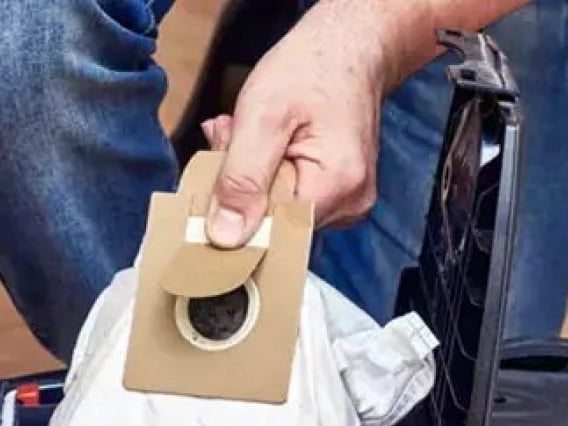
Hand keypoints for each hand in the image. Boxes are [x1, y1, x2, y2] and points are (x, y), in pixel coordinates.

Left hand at [202, 5, 388, 247]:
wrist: (348, 46)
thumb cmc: (312, 68)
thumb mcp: (262, 117)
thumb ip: (242, 179)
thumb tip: (225, 237)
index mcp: (336, 189)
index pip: (269, 231)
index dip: (233, 207)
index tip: (218, 167)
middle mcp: (348, 205)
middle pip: (271, 220)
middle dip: (239, 182)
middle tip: (231, 137)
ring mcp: (343, 201)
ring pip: (273, 207)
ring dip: (248, 173)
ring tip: (246, 131)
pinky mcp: (333, 192)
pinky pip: (284, 194)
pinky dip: (262, 169)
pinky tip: (261, 140)